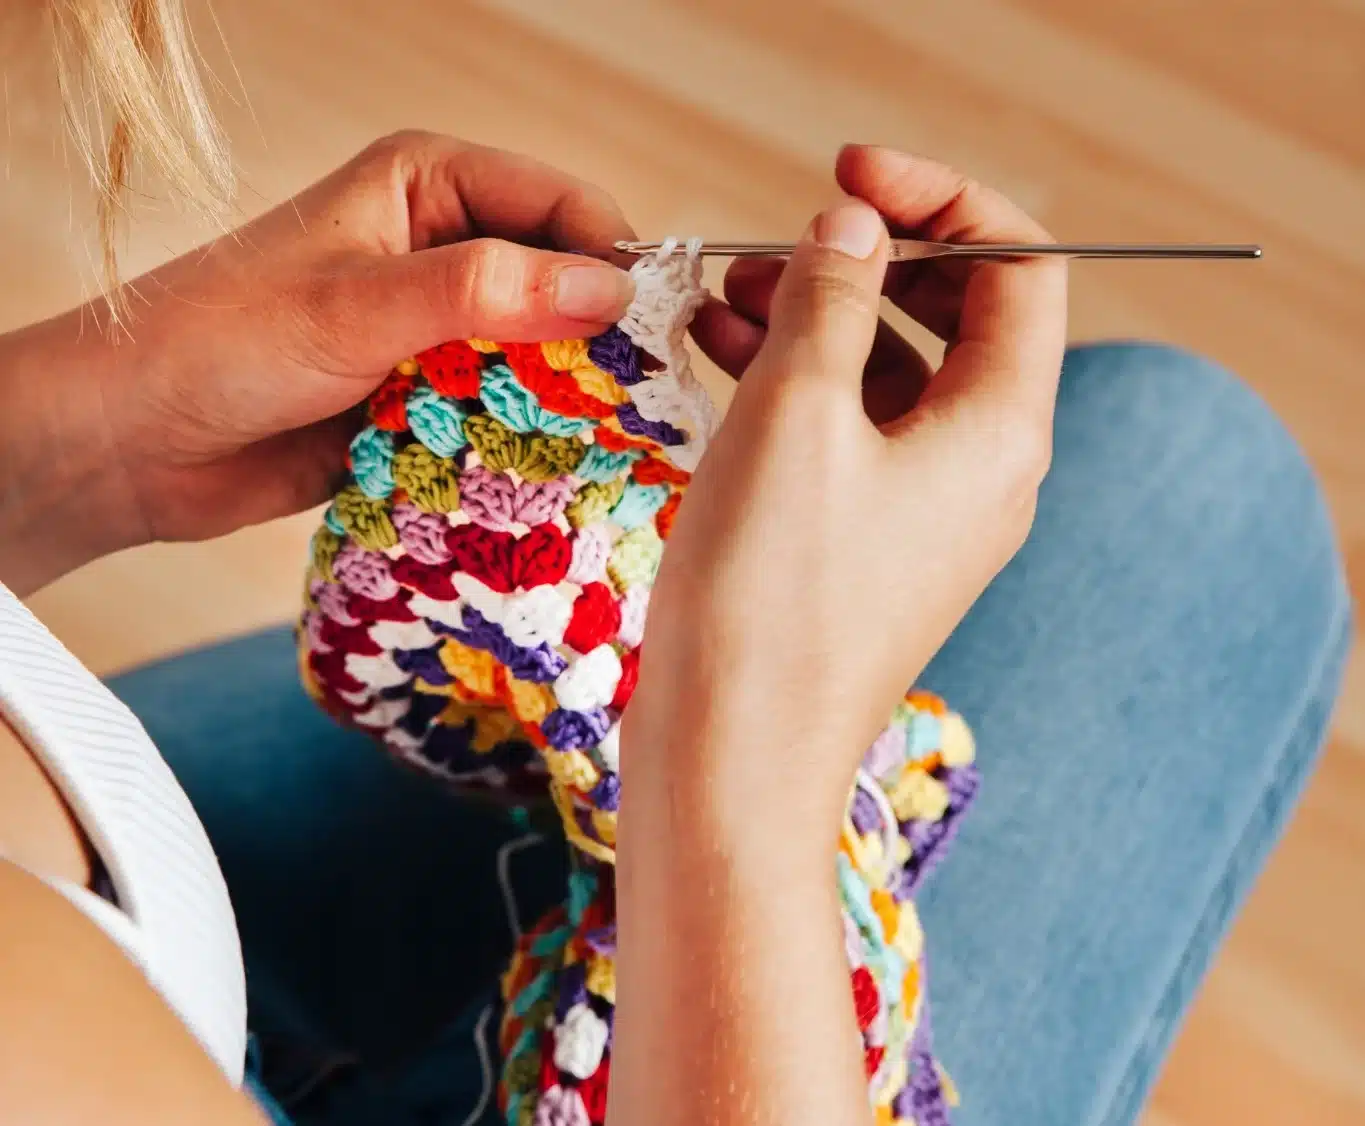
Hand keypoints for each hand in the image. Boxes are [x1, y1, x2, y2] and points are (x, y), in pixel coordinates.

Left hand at [0, 131, 636, 591]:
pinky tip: (551, 478)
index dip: (613, 261)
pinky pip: (501, 417)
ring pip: (538, 359)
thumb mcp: (360, 305)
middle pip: (561, 286)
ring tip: (604, 449)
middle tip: (641, 404)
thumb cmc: (222, 342)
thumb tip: (609, 290)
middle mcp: (441, 253)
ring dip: (565, 403)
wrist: (131, 442)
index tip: (653, 331)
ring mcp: (435, 332)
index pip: (561, 207)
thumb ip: (485, 293)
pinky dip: (525, 446)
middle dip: (598, 341)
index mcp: (429, 187)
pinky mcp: (424, 400)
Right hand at [624, 144, 1066, 853]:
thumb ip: (830, 299)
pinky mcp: (864, 545)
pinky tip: (721, 356)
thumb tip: (852, 228)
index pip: (1020, 271)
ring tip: (725, 291)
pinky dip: (797, 382)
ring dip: (821, 317)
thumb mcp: (795, 415)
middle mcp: (981, 471)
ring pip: (891, 375)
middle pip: (959, 318)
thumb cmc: (769, 596)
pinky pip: (849, 433)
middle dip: (874, 259)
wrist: (734, 761)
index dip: (942, 202)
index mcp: (999, 431)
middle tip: (783, 236)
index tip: (848, 175)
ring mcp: (923, 514)